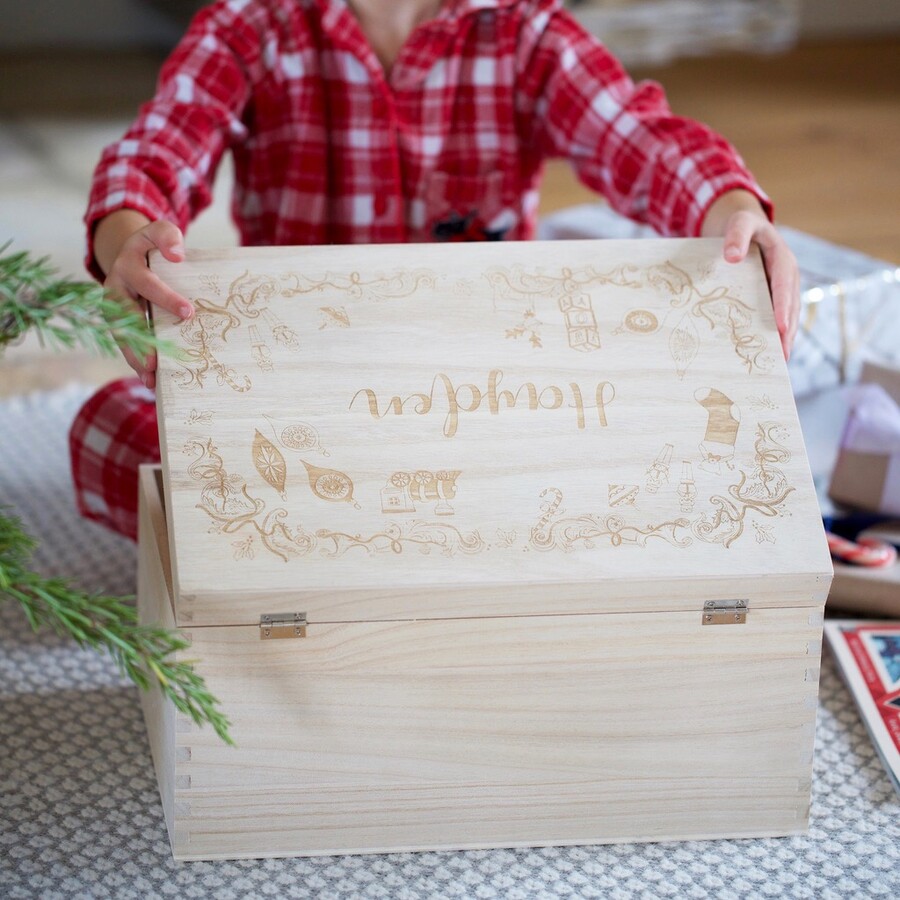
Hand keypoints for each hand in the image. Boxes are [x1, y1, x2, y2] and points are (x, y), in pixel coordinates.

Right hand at [95, 213, 193, 388]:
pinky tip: (150, 380)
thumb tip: (178, 255)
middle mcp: (116, 286)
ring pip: (123, 334)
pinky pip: (126, 344)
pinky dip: (137, 362)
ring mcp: (114, 307)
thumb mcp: (159, 232)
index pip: (147, 280)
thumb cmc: (152, 247)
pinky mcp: (117, 324)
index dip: (165, 295)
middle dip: (143, 335)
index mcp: (128, 264)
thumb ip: (168, 236)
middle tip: (158, 357)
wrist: (131, 255)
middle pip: (128, 313)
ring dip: (136, 355)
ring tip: (152, 374)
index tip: (187, 304)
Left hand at [700, 190, 799, 359]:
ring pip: (786, 316)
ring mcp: (781, 289)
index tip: (781, 328)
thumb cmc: (742, 226)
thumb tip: (732, 257)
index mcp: (782, 259)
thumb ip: (737, 235)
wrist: (744, 228)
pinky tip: (767, 354)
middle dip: (787, 332)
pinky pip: (775, 317)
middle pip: (789, 307)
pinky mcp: (772, 298)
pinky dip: (774, 335)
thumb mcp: (740, 222)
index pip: (784, 285)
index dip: (783, 307)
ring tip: (778, 362)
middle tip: (782, 356)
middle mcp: (787, 277)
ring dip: (784, 338)